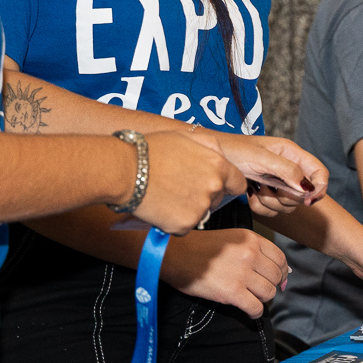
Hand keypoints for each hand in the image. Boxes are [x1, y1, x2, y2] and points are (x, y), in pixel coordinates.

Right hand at [130, 131, 247, 233]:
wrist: (125, 170)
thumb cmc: (150, 151)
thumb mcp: (185, 136)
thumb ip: (210, 145)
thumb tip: (220, 155)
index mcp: (217, 165)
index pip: (238, 183)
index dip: (227, 185)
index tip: (216, 186)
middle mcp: (213, 187)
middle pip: (218, 199)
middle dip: (204, 195)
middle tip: (180, 187)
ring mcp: (200, 207)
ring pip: (201, 213)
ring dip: (189, 208)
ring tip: (167, 193)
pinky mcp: (185, 224)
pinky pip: (184, 226)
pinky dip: (174, 221)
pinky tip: (161, 206)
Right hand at [161, 229, 288, 316]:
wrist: (175, 255)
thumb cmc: (199, 247)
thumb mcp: (231, 238)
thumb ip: (254, 251)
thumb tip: (280, 270)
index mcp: (251, 239)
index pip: (280, 258)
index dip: (281, 272)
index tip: (277, 279)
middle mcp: (250, 254)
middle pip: (276, 277)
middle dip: (271, 286)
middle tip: (260, 290)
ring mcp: (242, 273)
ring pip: (268, 292)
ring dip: (262, 299)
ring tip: (251, 298)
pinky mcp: (232, 292)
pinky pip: (255, 307)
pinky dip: (255, 313)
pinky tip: (249, 312)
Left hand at [191, 129, 327, 212]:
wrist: (208, 156)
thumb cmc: (231, 150)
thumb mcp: (260, 158)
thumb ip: (286, 171)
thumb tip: (307, 188)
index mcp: (291, 153)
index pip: (319, 172)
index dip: (319, 187)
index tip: (308, 199)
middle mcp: (287, 168)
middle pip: (305, 194)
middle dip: (286, 197)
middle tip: (268, 188)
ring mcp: (277, 182)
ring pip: (288, 205)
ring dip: (270, 202)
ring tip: (255, 188)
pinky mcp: (265, 193)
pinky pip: (272, 210)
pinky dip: (260, 207)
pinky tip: (249, 195)